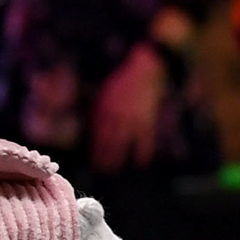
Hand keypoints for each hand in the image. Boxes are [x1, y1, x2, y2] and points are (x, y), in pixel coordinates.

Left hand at [90, 44, 171, 168]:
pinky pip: (145, 138)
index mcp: (107, 107)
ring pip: (125, 142)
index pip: (99, 132)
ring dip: (119, 157)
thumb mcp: (107, 92)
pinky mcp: (147, 118)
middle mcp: (119, 115)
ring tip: (114, 170)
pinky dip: (144, 151)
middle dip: (104, 156)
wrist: (146, 69)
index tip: (92, 158)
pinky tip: (141, 162)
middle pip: (109, 140)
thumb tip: (95, 127)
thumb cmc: (124, 80)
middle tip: (101, 169)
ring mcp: (134, 118)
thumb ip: (100, 109)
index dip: (95, 146)